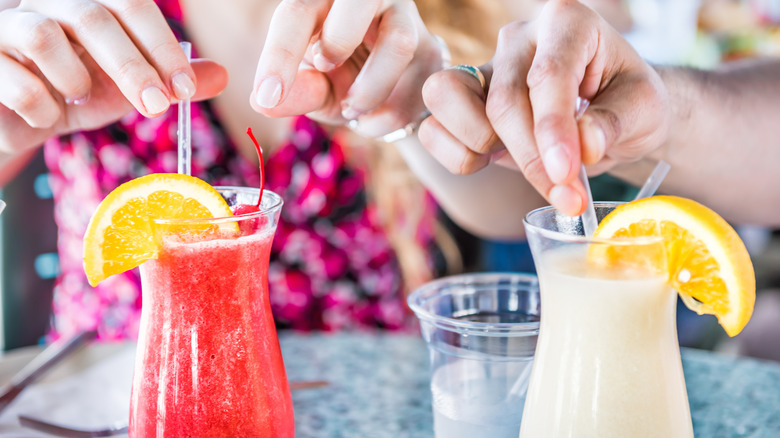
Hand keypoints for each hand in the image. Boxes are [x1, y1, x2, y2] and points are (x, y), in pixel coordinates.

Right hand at [0, 0, 226, 154]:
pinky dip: (40, 105)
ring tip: (78, 100)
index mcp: (82, 3)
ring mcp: (3, 25)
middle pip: (93, 14)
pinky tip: (45, 115)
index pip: (129, 3)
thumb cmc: (68, 95)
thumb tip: (221, 75)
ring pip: (44, 35)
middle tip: (158, 106)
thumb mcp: (123, 90)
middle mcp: (42, 3)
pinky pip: (14, 77)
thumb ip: (165, 81)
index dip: (161, 45)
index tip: (184, 89)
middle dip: (134, 66)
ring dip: (75, 80)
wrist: (10, 119)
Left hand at [251, 0, 445, 137]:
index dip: (280, 54)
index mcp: (325, 0)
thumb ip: (294, 92)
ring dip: (370, 88)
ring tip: (352, 110)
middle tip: (325, 69)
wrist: (389, 90)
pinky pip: (416, 82)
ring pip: (398, 41)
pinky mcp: (432, 49)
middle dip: (339, 39)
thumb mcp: (313, 87)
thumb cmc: (340, 77)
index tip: (267, 96)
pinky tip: (372, 119)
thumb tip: (262, 102)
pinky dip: (388, 114)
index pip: (298, 12)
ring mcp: (404, 18)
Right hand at [420, 0, 670, 215]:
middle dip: (532, 160)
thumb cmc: (628, 102)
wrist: (612, 114)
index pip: (547, 76)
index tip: (567, 176)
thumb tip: (584, 143)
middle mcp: (518, 40)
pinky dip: (458, 156)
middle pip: (501, 102)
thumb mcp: (645, 109)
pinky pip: (434, 128)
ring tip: (529, 168)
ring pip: (447, 99)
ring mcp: (485, 69)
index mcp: (566, 23)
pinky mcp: (464, 103)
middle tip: (569, 199)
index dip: (553, 130)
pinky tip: (497, 163)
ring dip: (481, 148)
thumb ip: (616, 121)